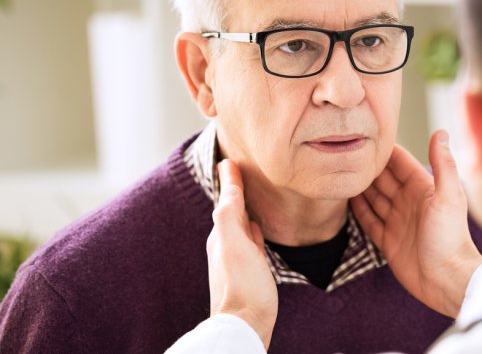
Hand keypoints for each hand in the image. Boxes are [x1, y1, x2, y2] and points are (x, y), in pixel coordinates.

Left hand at [207, 160, 277, 347]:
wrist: (245, 324)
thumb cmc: (242, 285)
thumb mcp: (234, 243)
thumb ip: (229, 213)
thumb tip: (229, 182)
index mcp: (221, 235)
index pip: (226, 200)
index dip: (230, 180)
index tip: (231, 160)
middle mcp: (226, 245)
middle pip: (231, 210)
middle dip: (235, 191)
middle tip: (238, 170)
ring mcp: (238, 259)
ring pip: (240, 225)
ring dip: (243, 208)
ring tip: (249, 193)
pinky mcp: (250, 271)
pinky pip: (251, 242)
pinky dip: (252, 229)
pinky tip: (257, 227)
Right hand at [351, 130, 481, 317]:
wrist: (447, 280)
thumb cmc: (451, 238)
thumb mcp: (449, 196)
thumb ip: (444, 164)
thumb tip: (441, 131)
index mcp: (423, 189)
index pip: (400, 163)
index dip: (384, 150)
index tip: (365, 134)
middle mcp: (408, 203)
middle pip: (383, 179)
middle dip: (366, 167)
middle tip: (344, 152)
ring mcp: (397, 222)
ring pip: (373, 199)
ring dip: (359, 187)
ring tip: (339, 172)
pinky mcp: (388, 242)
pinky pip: (369, 222)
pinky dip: (358, 211)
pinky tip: (345, 199)